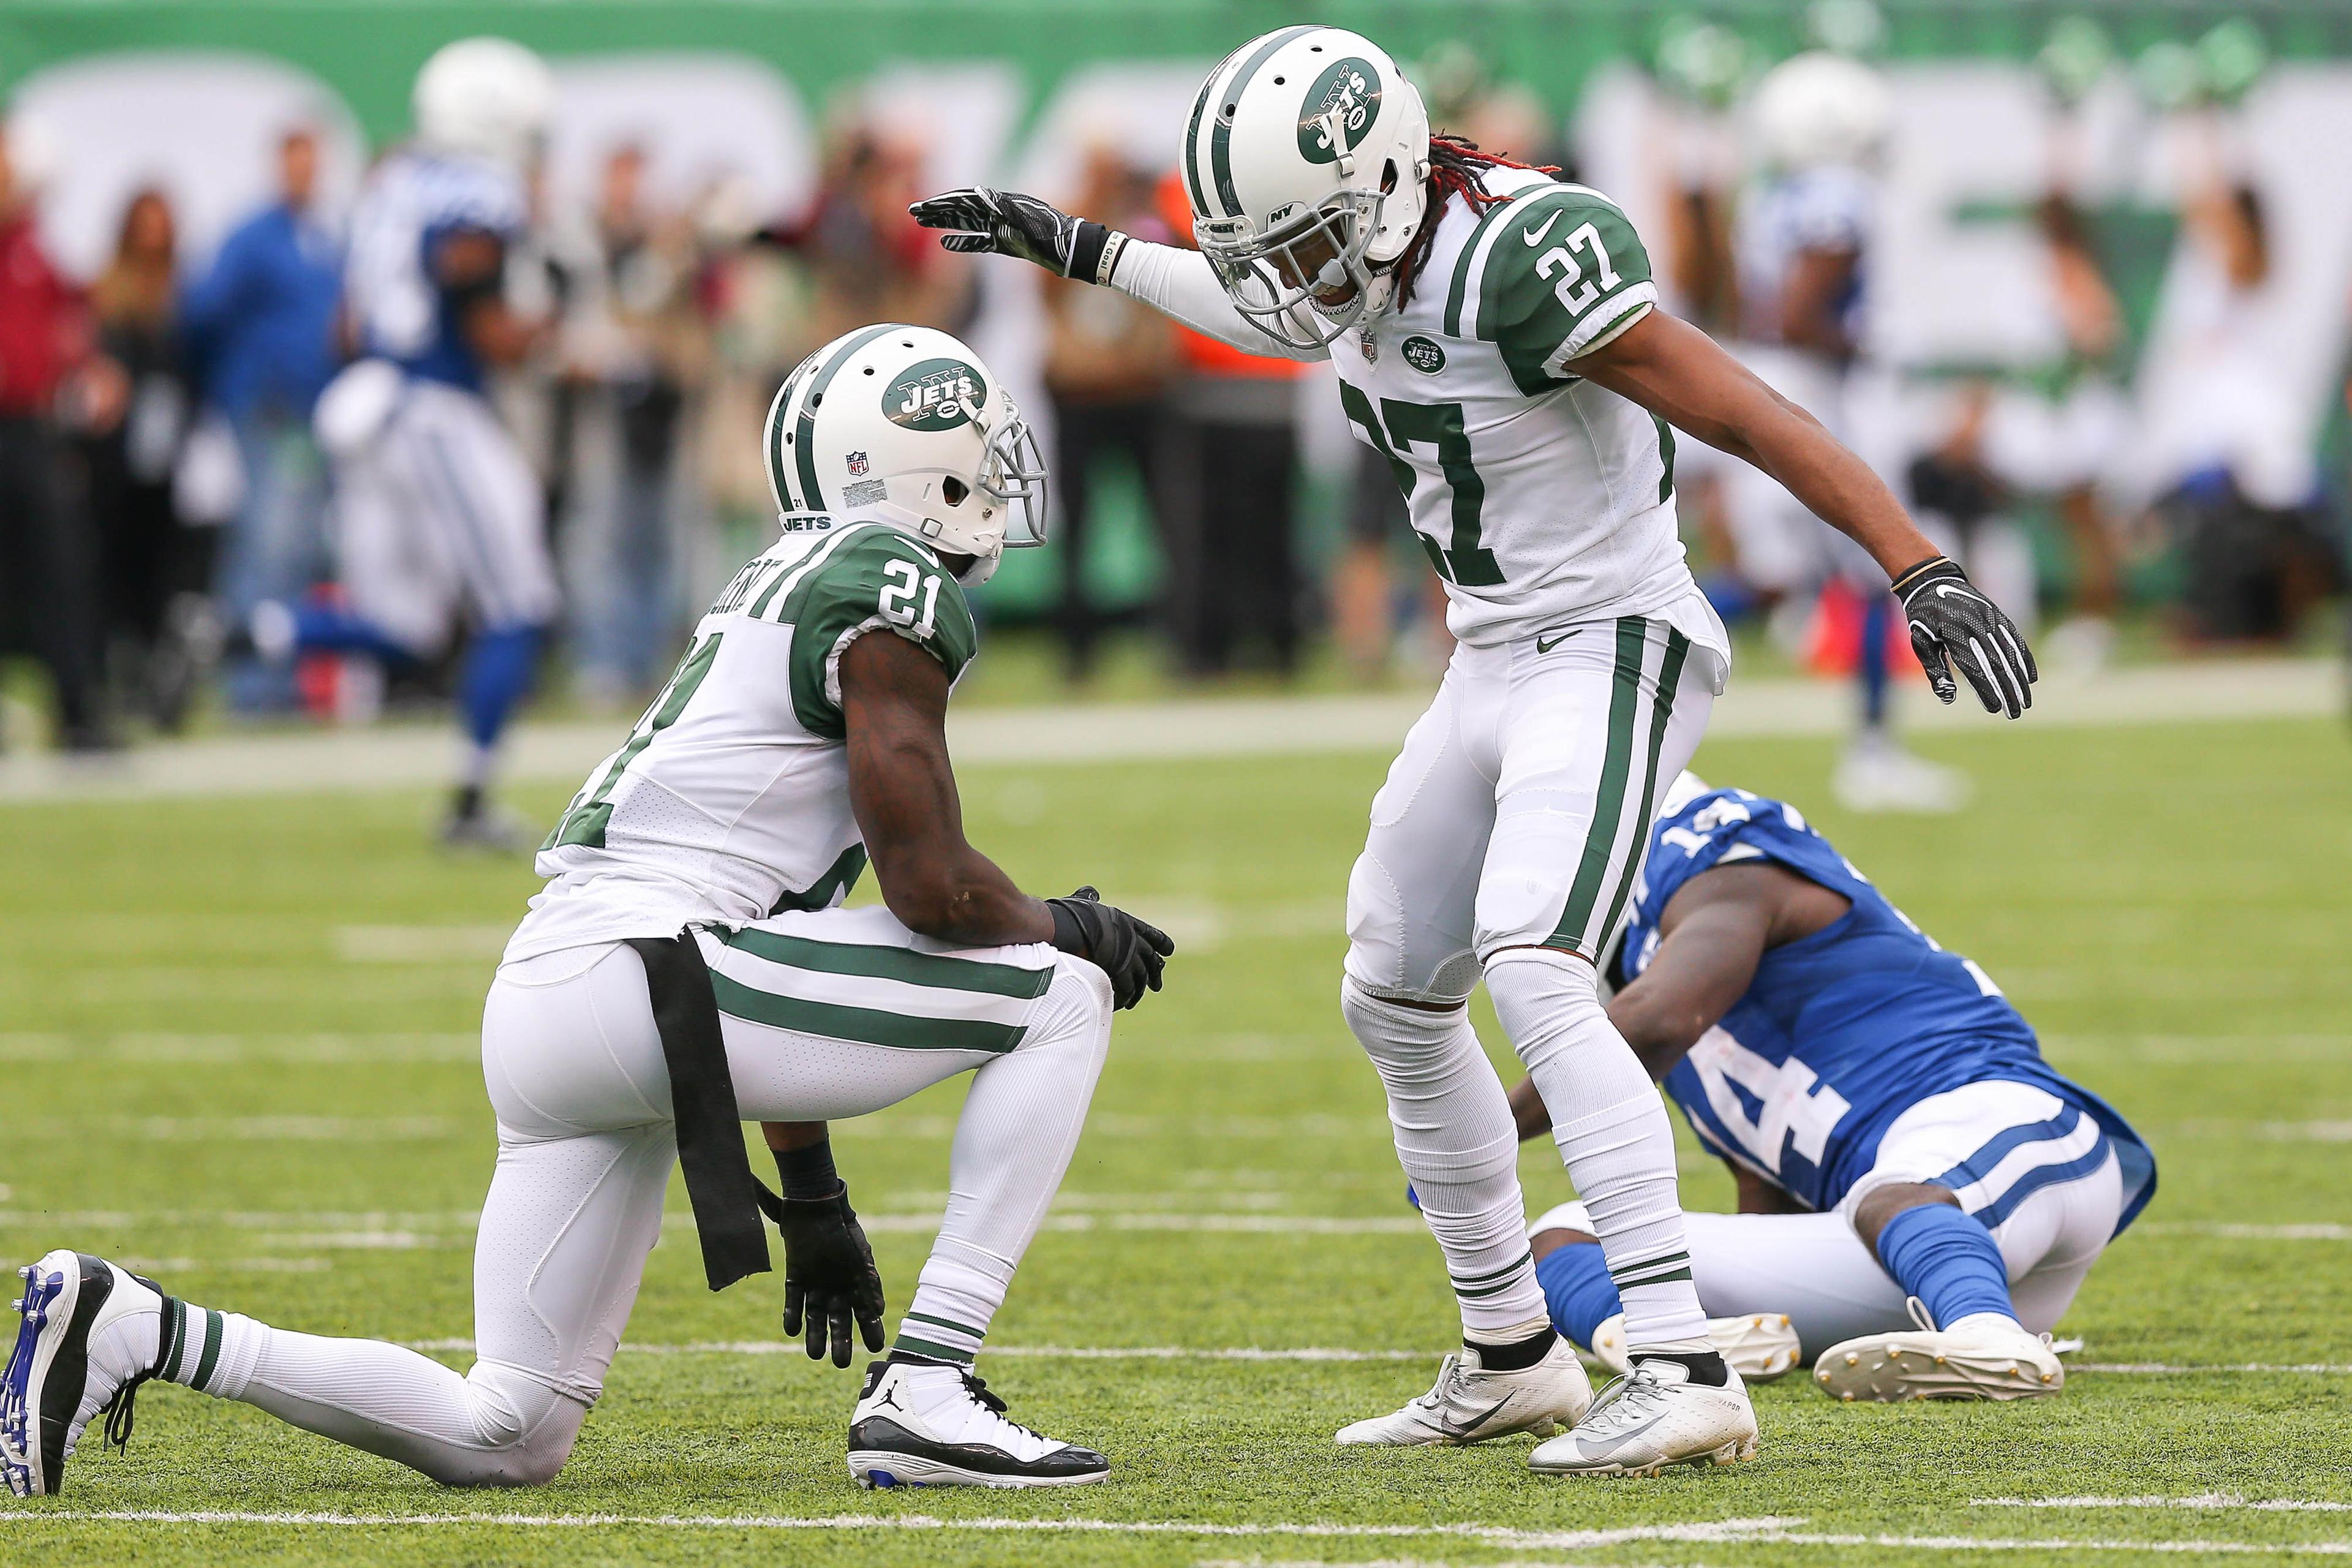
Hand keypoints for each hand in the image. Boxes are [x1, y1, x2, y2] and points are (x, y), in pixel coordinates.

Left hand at [775, 1185, 885, 1366]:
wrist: (815, 1208)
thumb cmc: (842, 1231)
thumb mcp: (860, 1258)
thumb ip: (868, 1284)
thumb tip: (879, 1312)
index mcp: (856, 1283)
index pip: (865, 1313)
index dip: (871, 1330)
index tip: (877, 1348)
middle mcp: (836, 1288)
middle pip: (839, 1321)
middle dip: (841, 1341)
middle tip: (840, 1363)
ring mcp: (815, 1284)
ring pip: (815, 1316)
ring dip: (814, 1335)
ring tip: (814, 1354)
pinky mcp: (795, 1277)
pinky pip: (793, 1302)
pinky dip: (792, 1315)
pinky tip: (793, 1329)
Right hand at [910, 188, 1087, 276]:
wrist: (1077, 250)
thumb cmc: (1056, 237)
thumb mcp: (1029, 221)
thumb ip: (1003, 207)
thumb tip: (978, 193)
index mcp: (1004, 204)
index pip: (966, 200)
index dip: (944, 203)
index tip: (923, 207)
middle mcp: (1002, 211)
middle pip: (963, 207)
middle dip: (938, 209)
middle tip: (913, 212)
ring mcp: (1005, 226)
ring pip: (969, 222)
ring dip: (946, 221)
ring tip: (924, 222)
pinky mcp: (1010, 242)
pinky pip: (982, 240)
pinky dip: (964, 241)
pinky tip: (948, 243)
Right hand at [1046, 887, 1174, 1009]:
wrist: (1072, 928)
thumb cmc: (1073, 914)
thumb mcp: (1084, 902)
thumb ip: (1089, 898)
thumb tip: (1090, 891)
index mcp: (1127, 922)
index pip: (1150, 934)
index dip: (1160, 942)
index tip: (1169, 950)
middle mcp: (1133, 940)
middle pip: (1150, 959)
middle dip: (1154, 973)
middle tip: (1157, 985)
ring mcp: (1129, 957)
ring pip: (1141, 977)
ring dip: (1138, 990)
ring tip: (1133, 1000)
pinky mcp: (1121, 973)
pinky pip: (1127, 989)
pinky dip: (1124, 997)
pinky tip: (1122, 1004)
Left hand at [1892, 557, 2037, 718]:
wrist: (1933, 580)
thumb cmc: (1923, 617)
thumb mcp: (1921, 642)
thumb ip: (1935, 669)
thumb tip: (1948, 698)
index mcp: (1954, 633)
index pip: (1975, 667)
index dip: (1987, 689)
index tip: (1996, 709)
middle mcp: (1976, 625)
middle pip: (1997, 664)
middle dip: (2008, 690)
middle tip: (2015, 713)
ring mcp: (1990, 619)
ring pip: (2010, 653)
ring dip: (2020, 679)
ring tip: (2025, 701)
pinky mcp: (1998, 615)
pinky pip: (2016, 639)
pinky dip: (2025, 659)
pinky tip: (2031, 677)